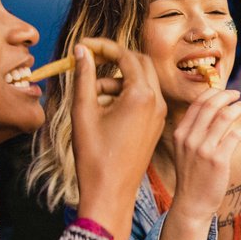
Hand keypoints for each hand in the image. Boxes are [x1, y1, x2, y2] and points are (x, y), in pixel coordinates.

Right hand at [72, 39, 165, 239]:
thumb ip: (83, 77)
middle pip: (140, 62)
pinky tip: (103, 107)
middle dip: (115, 57)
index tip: (83, 45)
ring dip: (117, 78)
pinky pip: (144, 98)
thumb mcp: (83, 112)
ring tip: (89, 92)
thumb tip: (82, 50)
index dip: (103, 46)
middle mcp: (156, 102)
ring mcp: (159, 115)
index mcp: (141, 96)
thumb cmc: (95, 157)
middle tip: (90, 59)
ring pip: (142, 80)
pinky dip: (125, 94)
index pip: (126, 55)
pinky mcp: (155, 125)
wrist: (111, 194)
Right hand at [168, 88, 240, 227]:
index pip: (197, 103)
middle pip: (211, 105)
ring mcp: (203, 149)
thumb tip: (216, 112)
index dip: (213, 92)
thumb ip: (196, 131)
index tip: (224, 91)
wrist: (192, 203)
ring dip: (239, 107)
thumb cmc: (192, 176)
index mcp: (181, 133)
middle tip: (239, 95)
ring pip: (224, 117)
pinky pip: (234, 135)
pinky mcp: (218, 160)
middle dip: (227, 95)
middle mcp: (190, 138)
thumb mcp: (185, 150)